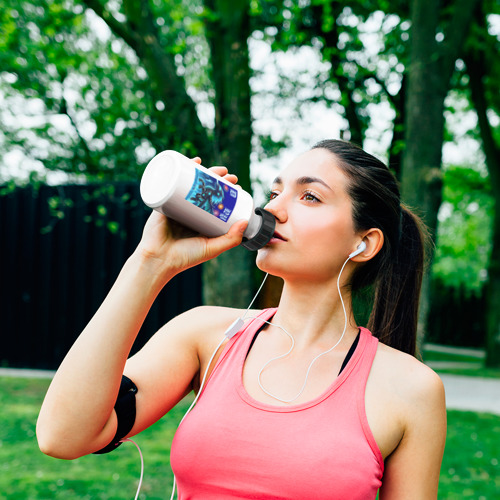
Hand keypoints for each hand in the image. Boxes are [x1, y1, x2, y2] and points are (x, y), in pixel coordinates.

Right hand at [135, 157, 246, 276]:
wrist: (158, 259)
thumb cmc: (185, 257)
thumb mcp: (212, 248)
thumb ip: (230, 239)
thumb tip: (245, 221)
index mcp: (201, 221)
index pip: (217, 202)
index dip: (227, 193)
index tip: (237, 187)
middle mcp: (190, 212)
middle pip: (206, 189)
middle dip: (219, 179)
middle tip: (229, 176)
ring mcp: (177, 204)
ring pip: (192, 183)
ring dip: (205, 171)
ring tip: (217, 169)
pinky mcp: (164, 200)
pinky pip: (173, 181)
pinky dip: (182, 168)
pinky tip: (193, 161)